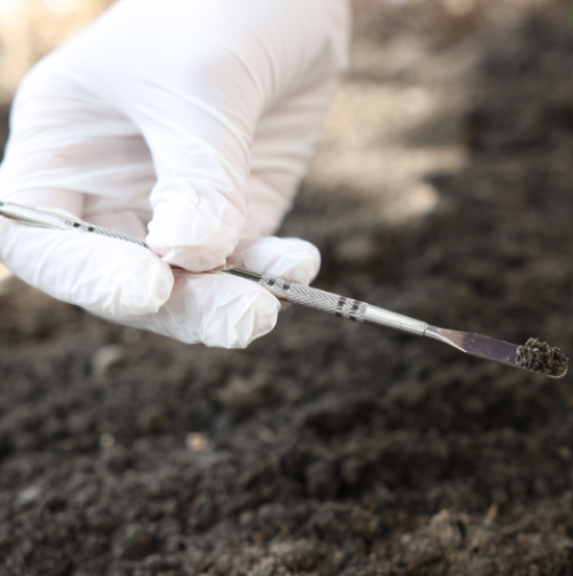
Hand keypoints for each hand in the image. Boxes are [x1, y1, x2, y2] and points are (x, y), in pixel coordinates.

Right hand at [0, 0, 349, 346]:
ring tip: (274, 302)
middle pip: (121, 276)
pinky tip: (300, 263)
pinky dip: (271, 269)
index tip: (147, 288)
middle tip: (242, 317)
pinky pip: (245, 259)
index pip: (40, 237)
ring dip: (230, 299)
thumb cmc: (223, 9)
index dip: (84, 275)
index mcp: (61, 148)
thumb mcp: (202, 84)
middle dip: (179, 304)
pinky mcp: (235, 210)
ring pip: (187, 282)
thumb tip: (191, 257)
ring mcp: (176, 205)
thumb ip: (196, 172)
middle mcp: (110, 188)